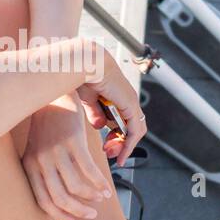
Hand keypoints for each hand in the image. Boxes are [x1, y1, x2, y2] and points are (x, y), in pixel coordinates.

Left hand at [22, 94, 113, 219]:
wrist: (51, 95)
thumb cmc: (47, 127)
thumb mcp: (38, 151)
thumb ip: (45, 172)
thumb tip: (62, 199)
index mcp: (29, 167)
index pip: (43, 202)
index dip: (60, 218)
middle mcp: (40, 161)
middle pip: (60, 198)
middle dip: (79, 211)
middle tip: (92, 214)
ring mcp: (55, 151)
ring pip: (75, 187)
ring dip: (91, 197)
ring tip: (102, 198)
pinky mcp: (72, 141)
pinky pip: (88, 170)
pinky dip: (99, 182)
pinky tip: (106, 186)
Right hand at [77, 43, 145, 166]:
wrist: (86, 63)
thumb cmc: (83, 75)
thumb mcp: (89, 99)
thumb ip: (95, 113)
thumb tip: (99, 126)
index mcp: (117, 96)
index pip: (123, 121)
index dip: (116, 136)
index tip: (106, 146)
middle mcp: (127, 99)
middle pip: (131, 128)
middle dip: (120, 144)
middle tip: (110, 153)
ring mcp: (131, 102)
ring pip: (135, 131)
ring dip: (125, 146)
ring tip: (114, 155)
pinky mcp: (130, 105)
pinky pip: (135, 131)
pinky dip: (129, 144)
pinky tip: (121, 153)